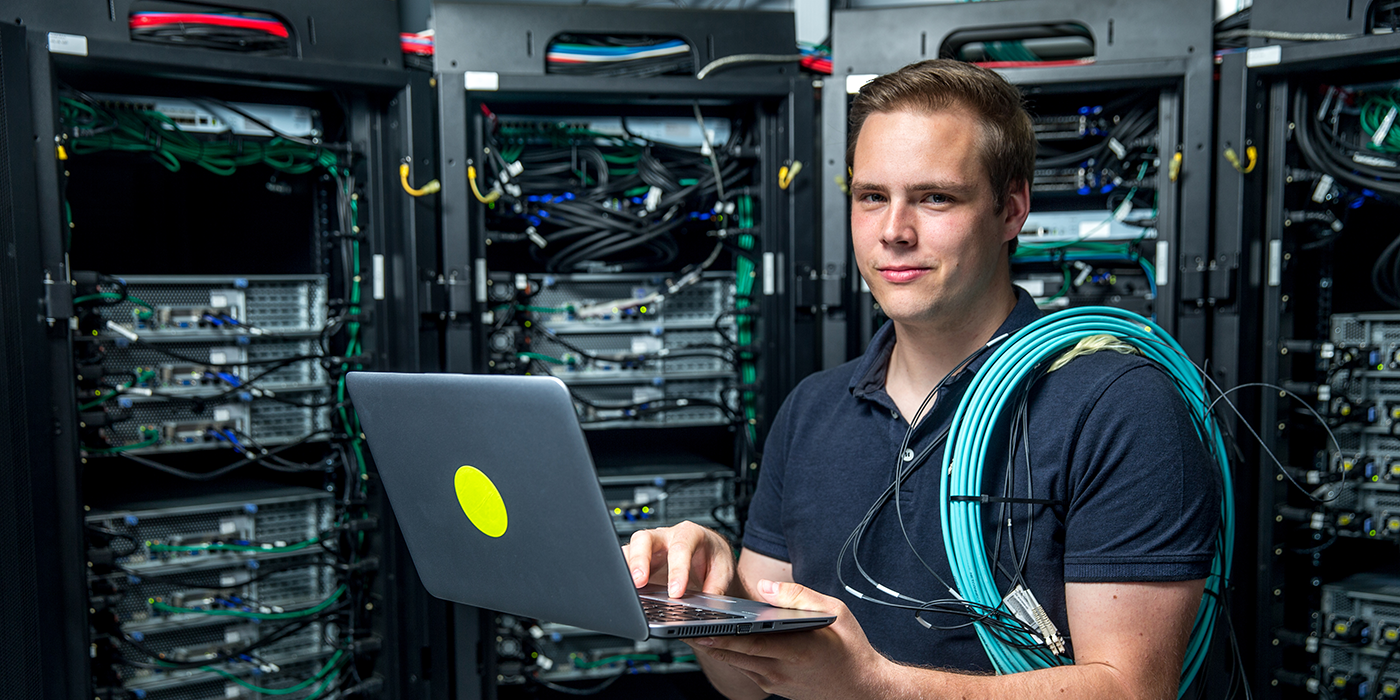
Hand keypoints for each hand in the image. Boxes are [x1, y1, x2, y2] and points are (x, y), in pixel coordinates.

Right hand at [622, 521, 736, 597]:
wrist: (709, 557)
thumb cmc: (714, 559)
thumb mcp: (724, 571)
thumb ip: (716, 588)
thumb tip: (708, 607)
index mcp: (690, 533)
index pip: (680, 548)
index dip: (677, 571)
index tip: (676, 592)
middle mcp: (666, 536)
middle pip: (645, 539)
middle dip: (640, 560)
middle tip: (639, 582)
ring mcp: (650, 548)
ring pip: (630, 549)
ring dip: (626, 568)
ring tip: (627, 589)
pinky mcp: (640, 561)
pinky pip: (625, 563)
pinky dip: (622, 576)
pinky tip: (623, 591)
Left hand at [689, 579, 895, 699]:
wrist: (864, 687)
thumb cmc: (851, 648)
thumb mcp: (834, 611)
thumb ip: (798, 596)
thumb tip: (765, 586)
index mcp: (796, 651)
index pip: (750, 643)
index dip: (722, 637)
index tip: (699, 628)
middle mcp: (781, 671)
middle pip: (736, 655)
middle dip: (708, 642)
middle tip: (682, 629)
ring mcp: (776, 683)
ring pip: (738, 664)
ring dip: (716, 649)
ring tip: (693, 631)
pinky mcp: (775, 687)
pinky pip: (747, 670)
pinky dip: (731, 656)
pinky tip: (719, 643)